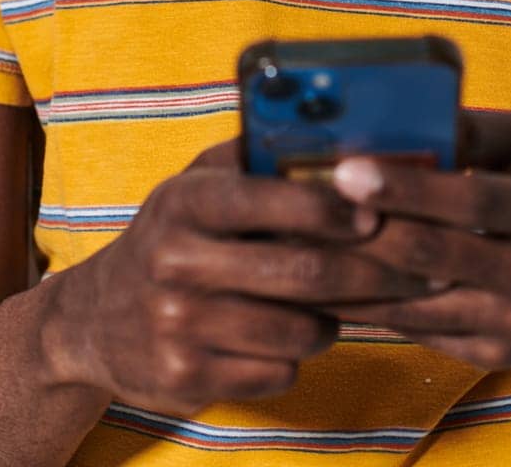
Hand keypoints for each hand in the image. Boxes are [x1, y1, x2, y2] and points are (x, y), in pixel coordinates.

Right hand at [40, 136, 437, 415]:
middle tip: (414, 270)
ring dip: (334, 318)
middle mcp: (175, 261)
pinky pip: (276, 371)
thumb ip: (261, 158)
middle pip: (300, 272)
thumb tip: (345, 133)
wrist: (96, 320)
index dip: (332, 208)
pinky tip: (293, 334)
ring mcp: (176, 325)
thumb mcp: (200, 184)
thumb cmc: (176, 235)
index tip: (377, 213)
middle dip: (368, 272)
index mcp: (186, 202)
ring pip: (297, 329)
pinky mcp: (184, 378)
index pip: (270, 200)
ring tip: (341, 302)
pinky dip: (298, 354)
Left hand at [321, 110, 510, 369]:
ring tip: (296, 249)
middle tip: (300, 209)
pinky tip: (326, 284)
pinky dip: (368, 309)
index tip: (348, 168)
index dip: (407, 186)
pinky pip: (416, 333)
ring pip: (414, 306)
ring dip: (349, 279)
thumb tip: (412, 114)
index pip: (469, 201)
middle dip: (362, 232)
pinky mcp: (490, 355)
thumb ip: (477, 132)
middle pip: (432, 257)